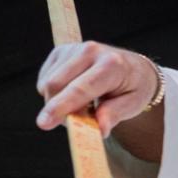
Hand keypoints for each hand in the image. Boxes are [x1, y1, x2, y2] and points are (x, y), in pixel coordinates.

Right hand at [35, 42, 156, 135]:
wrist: (133, 68)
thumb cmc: (133, 88)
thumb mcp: (133, 105)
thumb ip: (114, 115)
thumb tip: (99, 129)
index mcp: (111, 65)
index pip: (80, 89)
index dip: (61, 107)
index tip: (43, 123)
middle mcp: (90, 51)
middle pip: (56, 85)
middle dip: (57, 110)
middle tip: (78, 121)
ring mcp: (73, 48)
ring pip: (48, 83)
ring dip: (57, 103)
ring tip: (82, 106)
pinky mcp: (60, 51)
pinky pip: (44, 79)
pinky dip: (54, 93)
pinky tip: (73, 93)